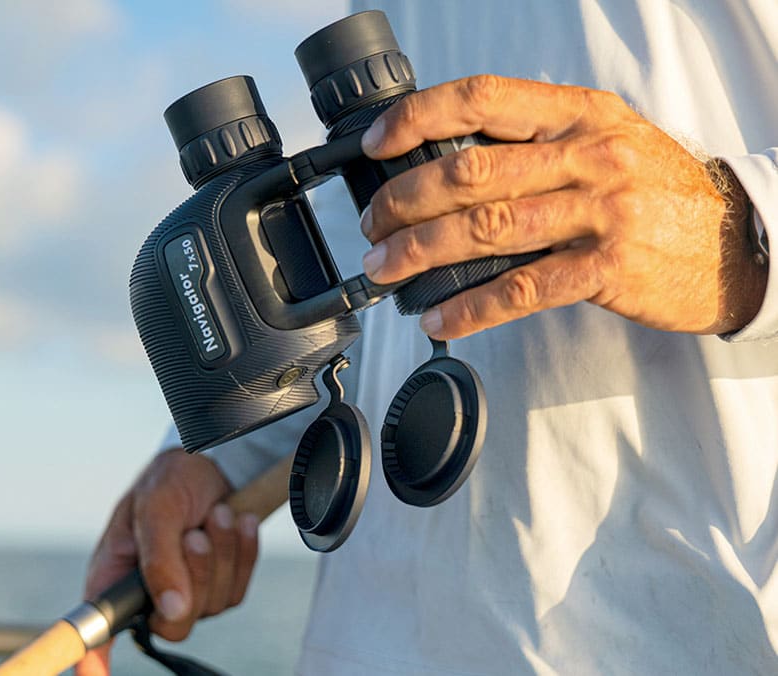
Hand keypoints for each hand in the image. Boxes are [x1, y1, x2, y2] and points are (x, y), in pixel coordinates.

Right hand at [75, 450, 259, 675]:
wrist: (214, 463)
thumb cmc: (171, 480)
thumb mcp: (156, 507)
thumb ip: (159, 557)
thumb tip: (171, 609)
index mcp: (114, 576)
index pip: (97, 630)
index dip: (92, 661)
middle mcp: (148, 593)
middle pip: (174, 625)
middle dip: (195, 576)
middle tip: (195, 534)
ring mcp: (188, 593)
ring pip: (212, 605)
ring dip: (221, 554)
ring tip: (218, 513)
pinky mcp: (220, 586)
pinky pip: (238, 588)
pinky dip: (243, 552)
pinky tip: (239, 520)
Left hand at [358, 75, 766, 337]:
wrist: (730, 242)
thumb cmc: (656, 192)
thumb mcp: (605, 141)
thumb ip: (537, 143)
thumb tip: (448, 163)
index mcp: (579, 114)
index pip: (484, 98)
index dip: (419, 117)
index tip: (378, 144)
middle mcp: (588, 155)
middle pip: (472, 170)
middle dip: (406, 199)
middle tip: (374, 224)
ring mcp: (600, 212)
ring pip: (488, 228)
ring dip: (422, 251)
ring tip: (385, 269)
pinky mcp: (606, 268)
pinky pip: (523, 288)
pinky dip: (472, 306)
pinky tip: (441, 318)